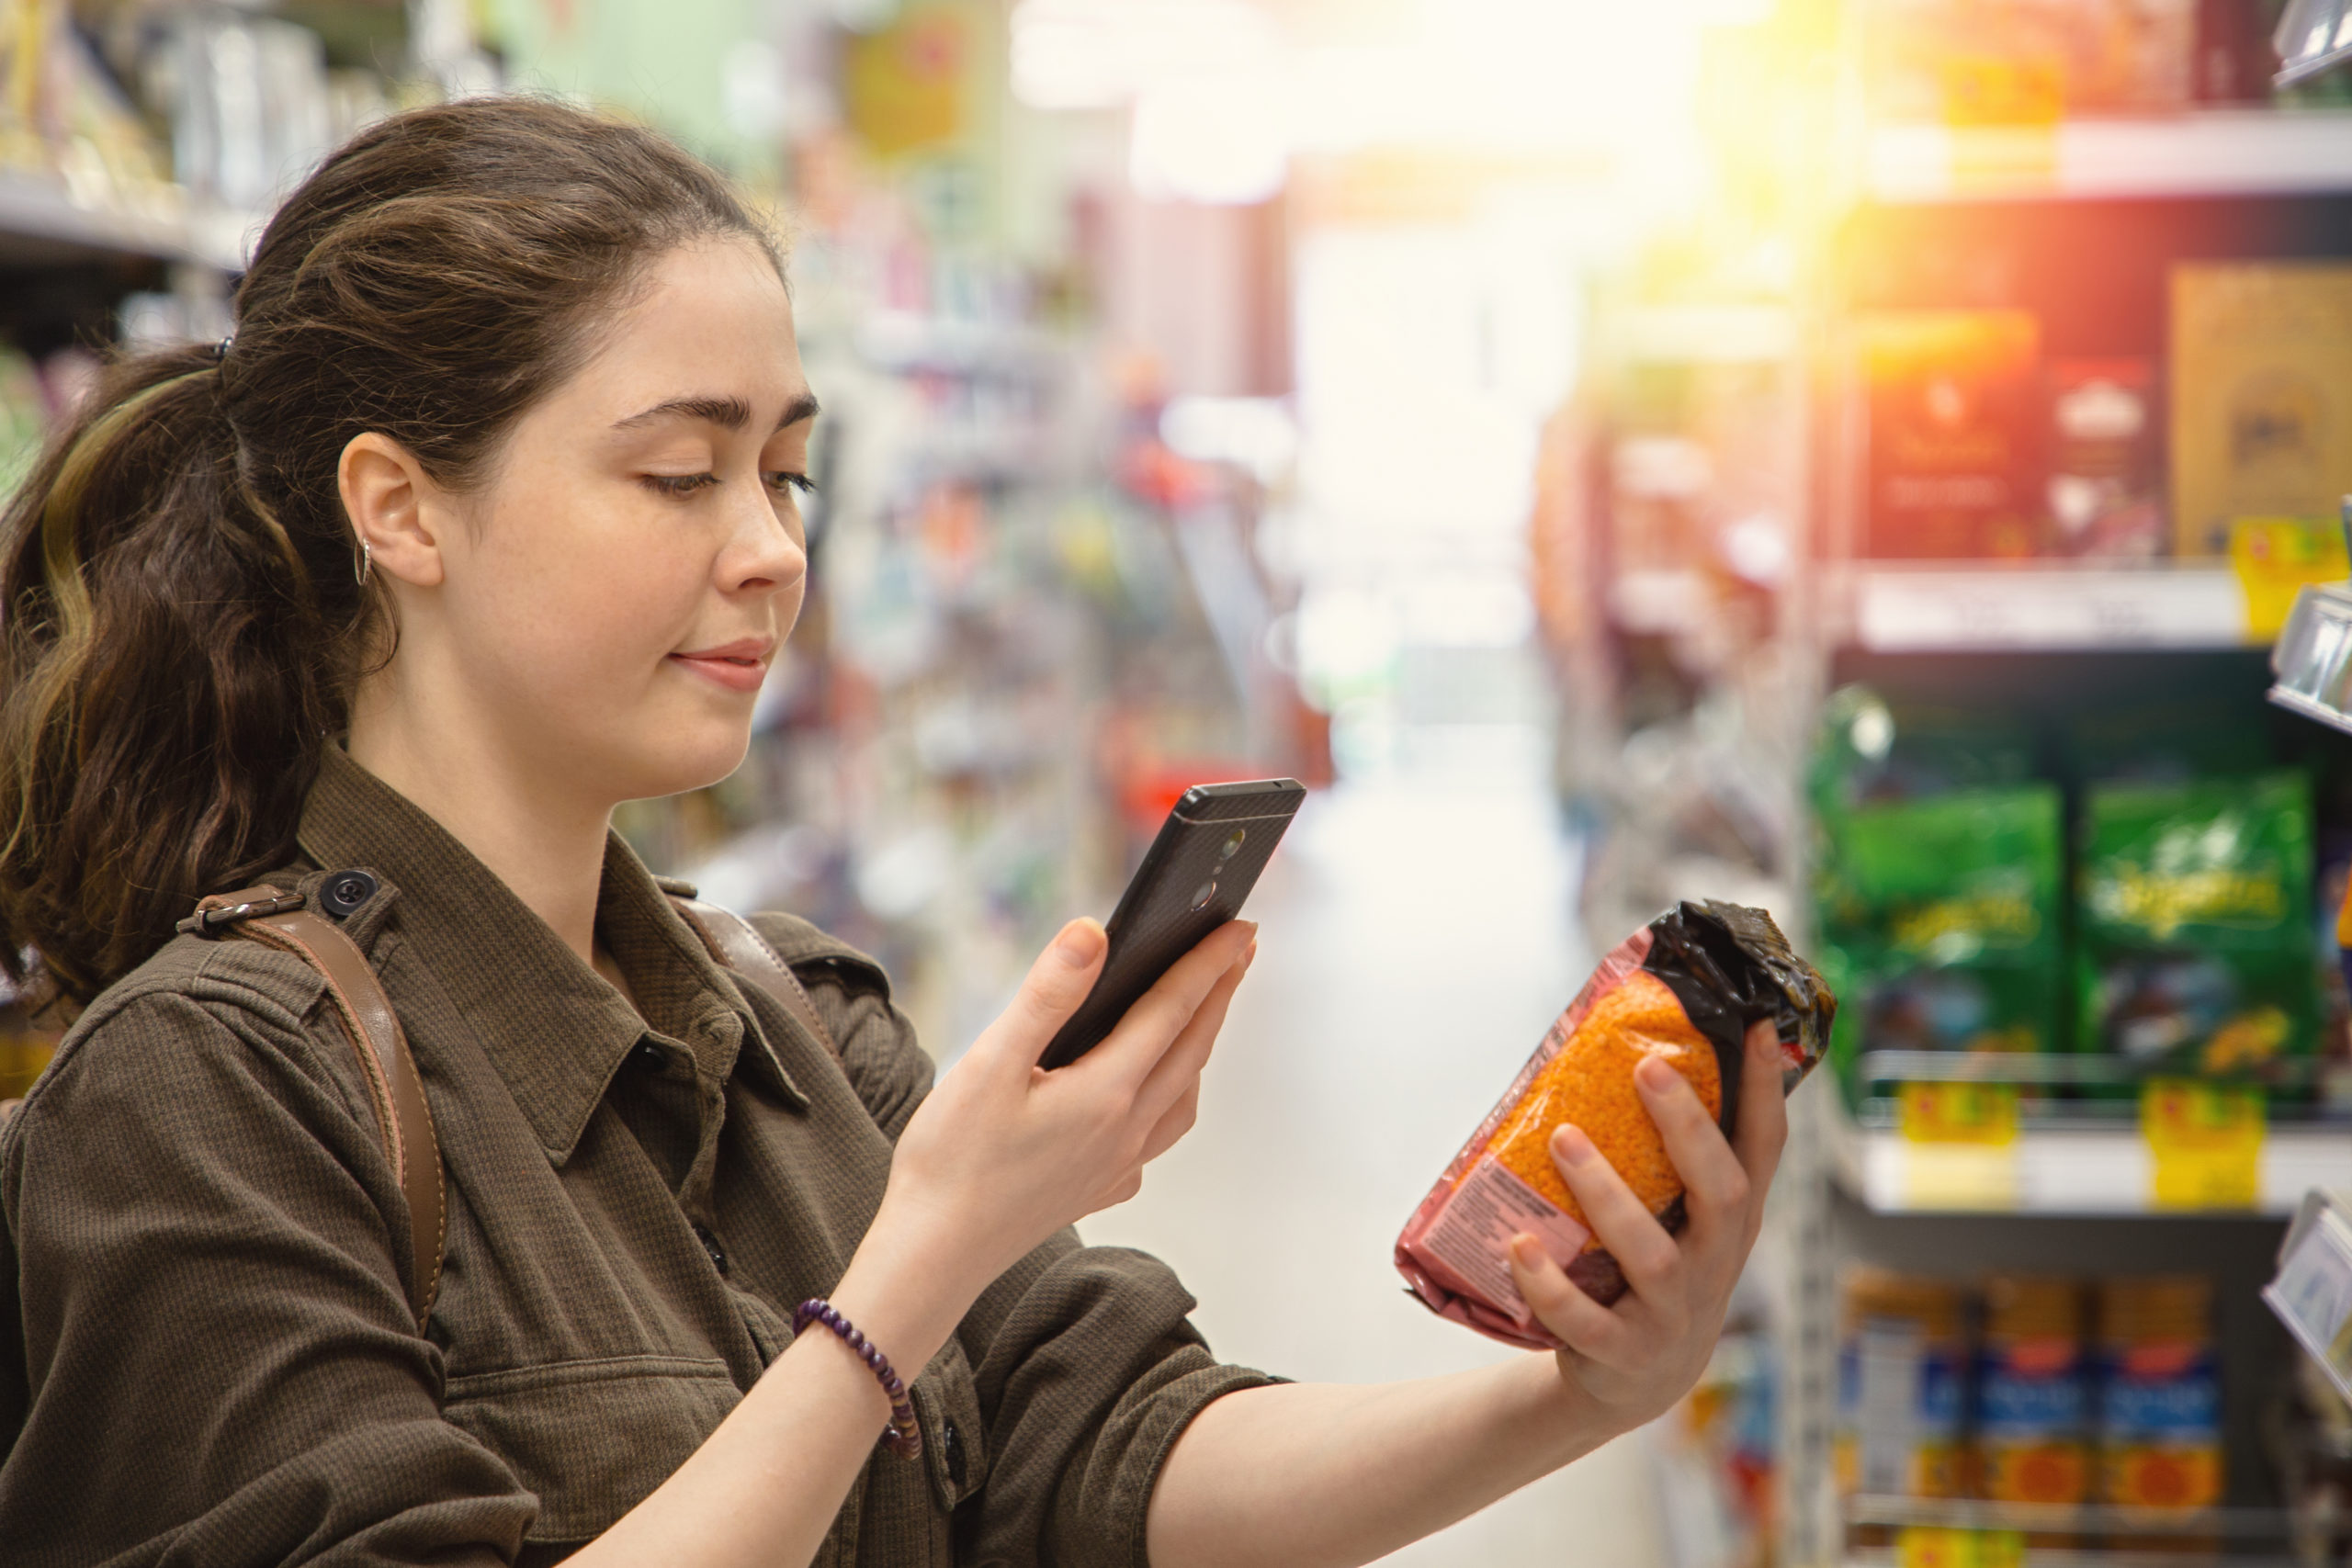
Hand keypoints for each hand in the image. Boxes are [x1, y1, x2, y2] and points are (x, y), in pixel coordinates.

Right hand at [872, 916, 1256, 1302]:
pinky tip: (1148, 1095)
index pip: (1174, 1010)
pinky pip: (1157, 1137)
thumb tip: (1095, 933)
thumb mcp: (990, 1064)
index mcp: (1106, 1093)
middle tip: (1242, 948)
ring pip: (1182, 1097)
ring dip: (1199, 1048)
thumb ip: (1047, 996)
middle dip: (1220, 993)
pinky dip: (1169, 1101)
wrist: (934, 1256)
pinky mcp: (1099, 1189)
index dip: (1209, 962)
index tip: (1241, 924)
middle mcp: (1127, 1132)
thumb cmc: (952, 1160)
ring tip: (1202, 1012)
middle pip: (1191, 1049)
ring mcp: (1117, 1166)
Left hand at [1504, 1018, 1787, 1433]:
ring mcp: (1673, 1313)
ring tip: (1563, 1140)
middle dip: (1688, 1130)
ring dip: (1606, 1196)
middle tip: (1648, 1070)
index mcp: (1731, 1221)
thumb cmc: (1652, 1273)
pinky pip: (1584, 1320)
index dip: (1763, 1091)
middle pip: (1721, 1193)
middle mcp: (1714, 1264)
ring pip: (1652, 1257)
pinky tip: (1520, 1243)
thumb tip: (1622, 1049)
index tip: (1754, 1025)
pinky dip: (1549, 1284)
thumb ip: (1664, 1156)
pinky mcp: (1623, 1353)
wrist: (1634, 1381)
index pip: (1762, 1149)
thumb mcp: (1678, 1219)